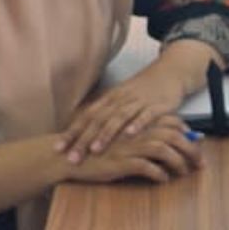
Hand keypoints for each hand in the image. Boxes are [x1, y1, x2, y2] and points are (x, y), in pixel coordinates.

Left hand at [58, 50, 220, 163]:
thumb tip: (83, 133)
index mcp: (109, 99)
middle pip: (98, 120)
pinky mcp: (157, 105)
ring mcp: (138, 101)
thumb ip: (105, 115)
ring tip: (95, 150)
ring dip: (106, 134)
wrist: (170, 72)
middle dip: (84, 139)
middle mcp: (120, 99)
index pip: (86, 117)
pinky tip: (130, 134)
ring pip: (119, 118)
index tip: (58, 149)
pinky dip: (138, 124)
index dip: (72, 132)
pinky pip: (146, 115)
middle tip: (72, 157)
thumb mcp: (121, 100)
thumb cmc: (143, 91)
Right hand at [64, 116, 205, 185]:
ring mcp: (129, 146)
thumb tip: (168, 141)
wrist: (70, 156)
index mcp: (137, 122)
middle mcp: (136, 131)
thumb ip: (143, 134)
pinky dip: (159, 174)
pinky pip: (147, 167)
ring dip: (178, 162)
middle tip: (200, 163)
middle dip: (191, 149)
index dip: (188, 133)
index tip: (197, 144)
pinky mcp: (121, 162)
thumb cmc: (98, 148)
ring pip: (164, 150)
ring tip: (184, 172)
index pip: (172, 121)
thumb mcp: (122, 137)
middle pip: (174, 135)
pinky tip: (163, 179)